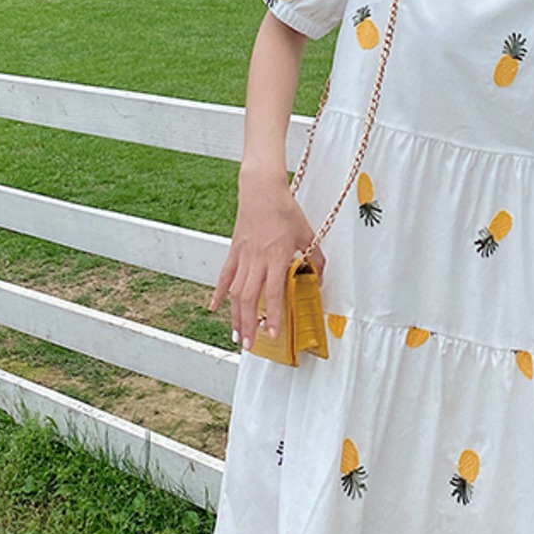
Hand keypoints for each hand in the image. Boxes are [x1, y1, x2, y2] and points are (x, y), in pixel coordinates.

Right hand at [208, 180, 324, 349]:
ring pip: (234, 292)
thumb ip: (315, 258)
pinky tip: (214, 308)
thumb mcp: (307, 233)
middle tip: (249, 344)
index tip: (272, 333)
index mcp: (276, 256)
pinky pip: (224, 276)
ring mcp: (243, 256)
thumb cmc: (284, 209)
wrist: (261, 189)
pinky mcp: (233, 251)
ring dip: (235, 315)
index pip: (274, 293)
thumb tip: (319, 277)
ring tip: (236, 334)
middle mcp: (257, 259)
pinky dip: (218, 293)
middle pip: (249, 298)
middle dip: (249, 324)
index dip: (273, 315)